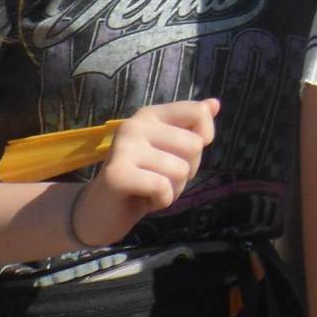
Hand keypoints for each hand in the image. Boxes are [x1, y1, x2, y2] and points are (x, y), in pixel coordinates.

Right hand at [71, 99, 218, 248]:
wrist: (100, 212)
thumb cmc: (143, 178)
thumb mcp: (172, 151)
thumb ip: (192, 126)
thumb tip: (215, 104)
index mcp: (150, 114)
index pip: (199, 112)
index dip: (204, 137)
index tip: (184, 152)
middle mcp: (135, 124)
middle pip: (195, 145)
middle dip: (187, 170)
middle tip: (161, 177)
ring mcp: (124, 147)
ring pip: (181, 169)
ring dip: (173, 188)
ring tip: (150, 189)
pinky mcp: (117, 173)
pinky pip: (163, 186)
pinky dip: (161, 200)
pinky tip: (143, 199)